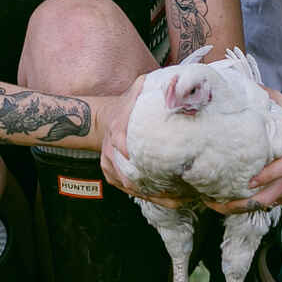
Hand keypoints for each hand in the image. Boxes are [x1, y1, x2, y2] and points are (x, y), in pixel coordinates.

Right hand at [98, 74, 188, 208]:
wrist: (101, 120)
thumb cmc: (124, 105)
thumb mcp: (135, 89)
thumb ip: (150, 85)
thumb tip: (175, 80)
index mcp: (116, 129)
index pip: (120, 141)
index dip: (131, 152)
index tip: (152, 163)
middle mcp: (111, 151)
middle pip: (128, 173)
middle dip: (153, 184)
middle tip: (180, 191)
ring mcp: (110, 165)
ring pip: (131, 186)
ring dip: (155, 195)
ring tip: (180, 200)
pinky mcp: (112, 175)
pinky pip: (130, 190)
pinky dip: (149, 197)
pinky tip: (170, 201)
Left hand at [213, 89, 281, 213]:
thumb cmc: (278, 112)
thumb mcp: (270, 99)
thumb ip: (256, 94)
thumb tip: (230, 92)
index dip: (269, 176)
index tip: (249, 182)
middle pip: (279, 190)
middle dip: (251, 201)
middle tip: (223, 203)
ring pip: (276, 200)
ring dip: (249, 207)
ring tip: (222, 207)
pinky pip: (277, 202)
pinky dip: (256, 206)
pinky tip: (235, 205)